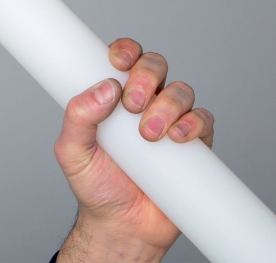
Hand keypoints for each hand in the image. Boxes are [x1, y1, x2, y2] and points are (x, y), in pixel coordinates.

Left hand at [54, 38, 213, 262]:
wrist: (121, 226)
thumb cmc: (95, 183)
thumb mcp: (72, 150)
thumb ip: (78, 117)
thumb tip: (103, 89)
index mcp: (114, 95)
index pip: (125, 57)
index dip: (125, 50)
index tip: (117, 61)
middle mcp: (144, 101)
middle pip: (155, 65)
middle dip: (146, 76)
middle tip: (132, 104)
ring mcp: (170, 120)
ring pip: (181, 90)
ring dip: (168, 105)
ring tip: (149, 134)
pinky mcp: (193, 144)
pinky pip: (204, 120)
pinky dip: (194, 123)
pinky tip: (177, 137)